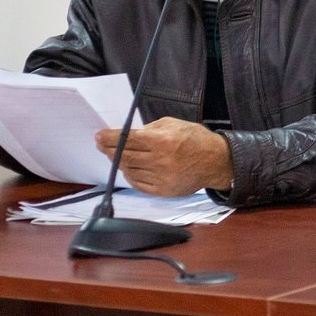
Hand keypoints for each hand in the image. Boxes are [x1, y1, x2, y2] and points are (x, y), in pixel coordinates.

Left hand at [94, 118, 232, 196]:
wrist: (217, 162)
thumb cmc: (196, 140)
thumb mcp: (174, 124)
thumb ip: (150, 129)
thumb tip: (129, 135)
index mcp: (163, 141)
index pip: (128, 139)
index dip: (110, 137)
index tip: (99, 136)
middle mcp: (159, 161)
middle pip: (124, 156)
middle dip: (109, 149)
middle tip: (102, 145)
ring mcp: (160, 178)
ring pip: (128, 170)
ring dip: (120, 162)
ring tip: (117, 155)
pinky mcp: (162, 191)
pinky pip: (137, 184)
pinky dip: (130, 175)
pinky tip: (130, 168)